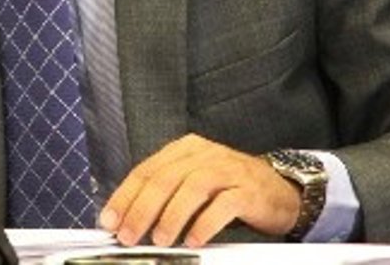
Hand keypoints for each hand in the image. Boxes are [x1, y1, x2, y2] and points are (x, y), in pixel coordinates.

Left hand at [99, 134, 300, 246]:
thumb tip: (129, 220)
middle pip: (165, 178)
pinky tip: (194, 239)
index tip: (110, 220)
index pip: (146, 170)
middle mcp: (204, 154)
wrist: (279, 190)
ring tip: (160, 240)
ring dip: (171, 216)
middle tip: (129, 235)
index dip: (125, 196)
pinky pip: (223, 205)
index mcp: (185, 150)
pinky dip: (205, 223)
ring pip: (191, 188)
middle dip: (142, 209)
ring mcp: (227, 169)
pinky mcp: (247, 189)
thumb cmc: (229, 189)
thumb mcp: (194, 184)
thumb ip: (165, 196)